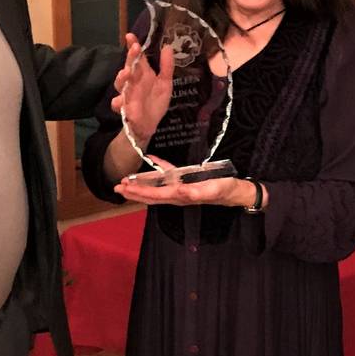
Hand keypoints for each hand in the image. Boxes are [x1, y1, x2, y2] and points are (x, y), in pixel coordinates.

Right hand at [112, 35, 173, 146]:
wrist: (149, 125)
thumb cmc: (155, 103)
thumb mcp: (165, 84)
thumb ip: (167, 67)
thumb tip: (168, 47)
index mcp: (143, 74)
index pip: (138, 57)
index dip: (133, 46)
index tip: (130, 36)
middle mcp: (133, 81)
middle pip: (129, 67)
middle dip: (130, 58)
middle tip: (134, 49)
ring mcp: (127, 94)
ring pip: (119, 83)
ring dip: (121, 77)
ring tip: (126, 73)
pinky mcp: (124, 108)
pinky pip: (117, 103)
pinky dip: (118, 102)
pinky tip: (120, 101)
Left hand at [115, 160, 262, 209]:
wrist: (237, 192)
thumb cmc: (226, 191)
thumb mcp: (214, 190)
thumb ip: (197, 192)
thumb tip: (179, 191)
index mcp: (180, 196)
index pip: (155, 195)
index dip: (139, 192)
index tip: (124, 188)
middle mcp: (177, 194)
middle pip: (151, 194)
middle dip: (134, 192)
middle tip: (117, 188)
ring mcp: (181, 188)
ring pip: (157, 187)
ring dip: (142, 184)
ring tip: (127, 179)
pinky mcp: (188, 180)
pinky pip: (170, 174)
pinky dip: (160, 168)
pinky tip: (152, 159)